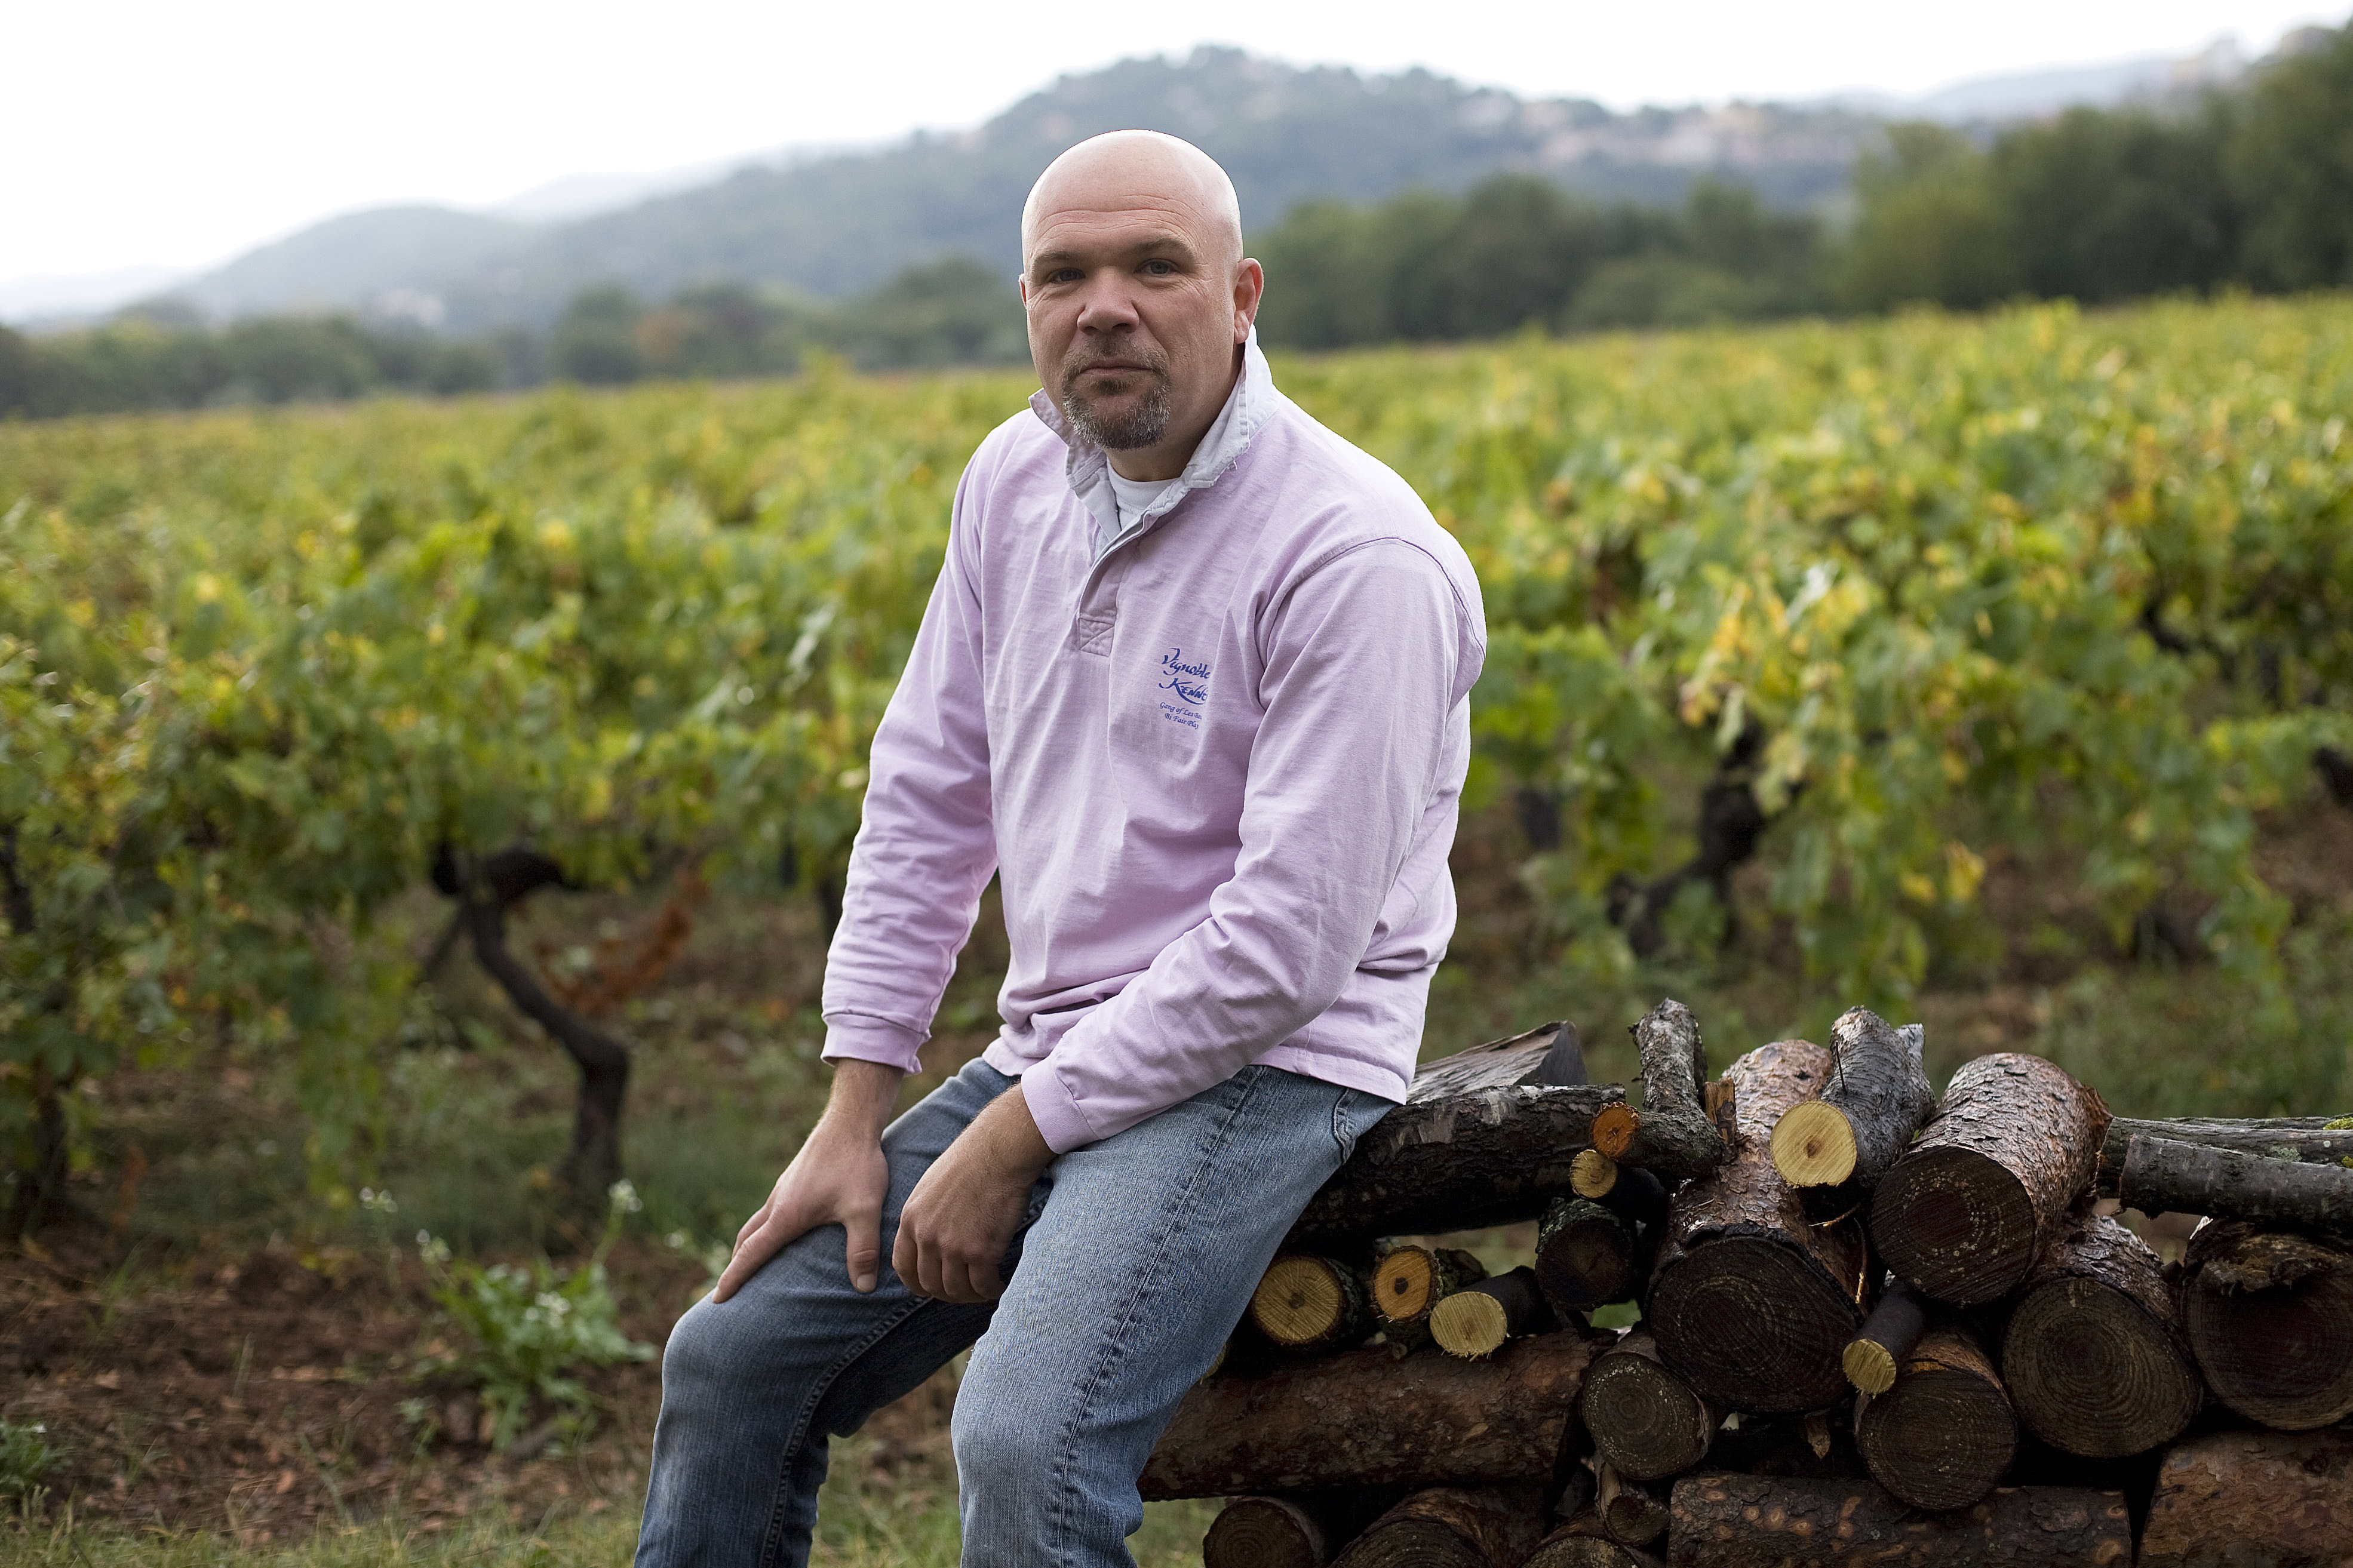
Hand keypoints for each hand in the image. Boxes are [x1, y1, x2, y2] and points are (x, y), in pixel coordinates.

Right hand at [711, 1060, 900, 1302]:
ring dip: (749, 1246)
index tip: (715, 1301)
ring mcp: (784, 1189)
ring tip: (751, 1267)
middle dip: (736, 1266)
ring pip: (757, 1223)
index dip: (733, 1279)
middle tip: (728, 1291)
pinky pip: (770, 1211)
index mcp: (786, 1215)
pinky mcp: (794, 1180)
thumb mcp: (864, 1209)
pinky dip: (765, 1230)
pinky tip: (782, 1234)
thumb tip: (863, 1289)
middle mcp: (778, 1203)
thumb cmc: (856, 1164)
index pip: (751, 1254)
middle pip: (747, 1240)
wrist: (851, 1122)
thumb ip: (862, 1249)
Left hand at [892, 1086, 1052, 1303]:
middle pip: (930, 1285)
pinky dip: (992, 1290)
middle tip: (966, 1290)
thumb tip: (930, 1241)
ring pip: (956, 1291)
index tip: (934, 1288)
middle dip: (948, 1293)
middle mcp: (927, 1236)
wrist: (1000, 1148)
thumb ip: (924, 1216)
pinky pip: (983, 1286)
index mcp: (911, 1219)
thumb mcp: (931, 1187)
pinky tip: (1000, 1283)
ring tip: (986, 1289)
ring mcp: (953, 1246)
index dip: (918, 1284)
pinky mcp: (981, 1251)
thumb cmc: (972, 1160)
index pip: (904, 1267)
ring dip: (971, 1296)